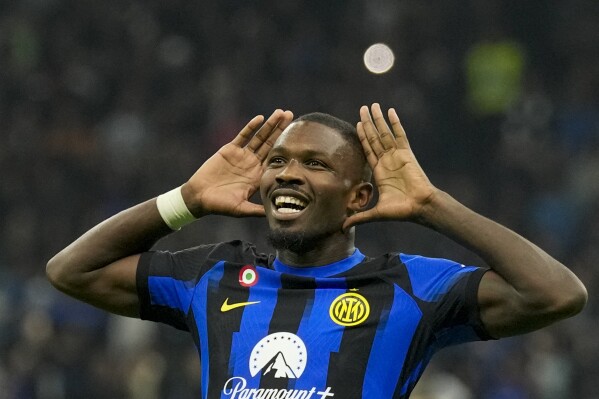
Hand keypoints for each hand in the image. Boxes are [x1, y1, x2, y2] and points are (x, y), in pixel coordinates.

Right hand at [183, 109, 293, 216]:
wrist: (199, 197)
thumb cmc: (220, 206)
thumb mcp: (241, 209)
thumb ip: (257, 210)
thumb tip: (275, 214)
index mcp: (258, 177)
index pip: (276, 160)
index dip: (287, 150)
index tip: (299, 140)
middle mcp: (252, 164)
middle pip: (270, 144)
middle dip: (281, 130)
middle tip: (292, 116)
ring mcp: (242, 156)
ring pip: (259, 137)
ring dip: (270, 125)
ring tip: (281, 113)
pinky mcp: (230, 150)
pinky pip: (242, 136)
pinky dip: (251, 127)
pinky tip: (260, 118)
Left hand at [343, 103, 436, 229]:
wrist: (419, 207)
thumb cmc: (401, 211)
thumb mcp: (375, 213)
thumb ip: (360, 217)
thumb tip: (343, 228)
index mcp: (380, 172)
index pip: (368, 150)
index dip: (362, 137)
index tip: (356, 124)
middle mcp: (387, 161)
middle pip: (375, 137)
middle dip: (367, 123)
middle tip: (362, 108)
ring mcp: (397, 156)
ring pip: (385, 133)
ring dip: (378, 119)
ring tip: (372, 105)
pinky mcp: (407, 154)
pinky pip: (400, 135)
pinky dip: (395, 123)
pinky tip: (390, 111)